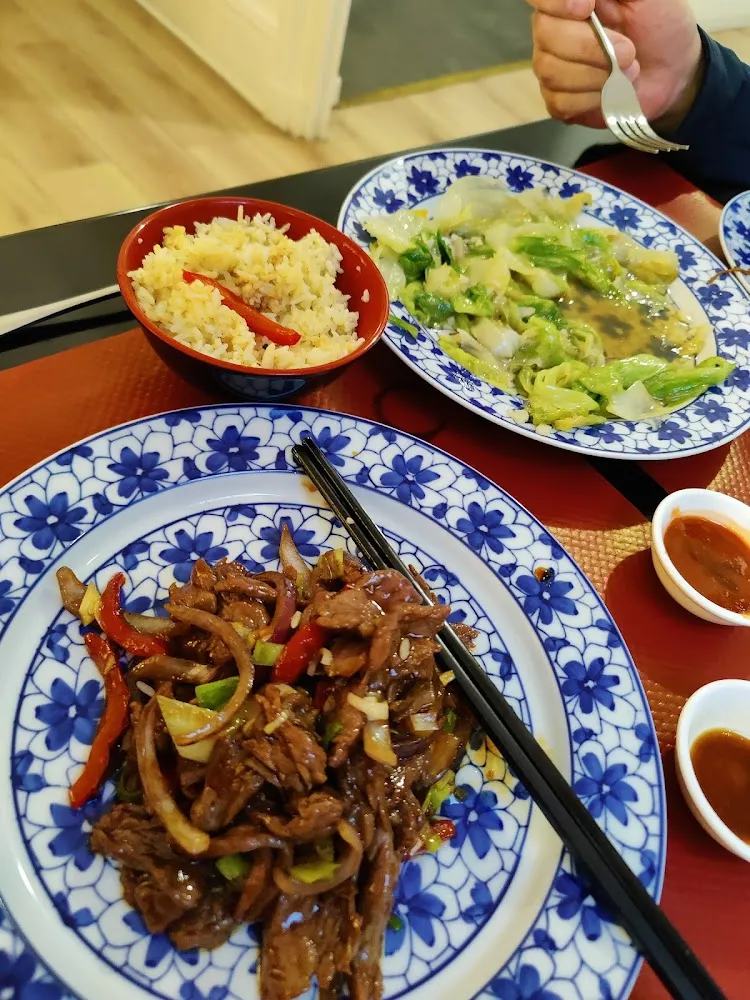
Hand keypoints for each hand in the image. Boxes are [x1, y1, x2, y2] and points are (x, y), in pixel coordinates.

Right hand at [527, 0, 704, 130]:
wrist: (673, 72)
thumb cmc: (661, 25)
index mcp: (571, 0)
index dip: (555, 2)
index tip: (586, 8)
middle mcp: (554, 29)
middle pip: (545, 33)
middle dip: (590, 46)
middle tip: (628, 51)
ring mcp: (553, 65)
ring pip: (552, 70)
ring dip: (596, 76)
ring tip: (626, 72)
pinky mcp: (559, 99)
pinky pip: (561, 101)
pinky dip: (592, 99)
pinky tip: (611, 92)